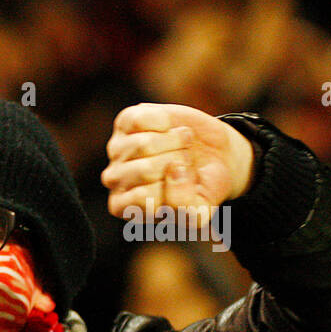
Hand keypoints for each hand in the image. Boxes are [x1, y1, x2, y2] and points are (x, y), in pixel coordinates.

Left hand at [101, 103, 254, 219]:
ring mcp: (116, 149)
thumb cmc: (202, 188)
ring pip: (144, 144)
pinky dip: (164, 121)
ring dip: (176, 141)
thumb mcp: (199, 212)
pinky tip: (168, 129)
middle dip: (178, 162)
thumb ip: (183, 206)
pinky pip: (140, 119)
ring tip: (182, 146)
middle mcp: (113, 179)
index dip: (176, 188)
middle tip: (186, 162)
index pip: (144, 198)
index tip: (186, 185)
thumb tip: (173, 170)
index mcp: (123, 207)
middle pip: (146, 169)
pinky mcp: (124, 122)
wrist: (216, 156)